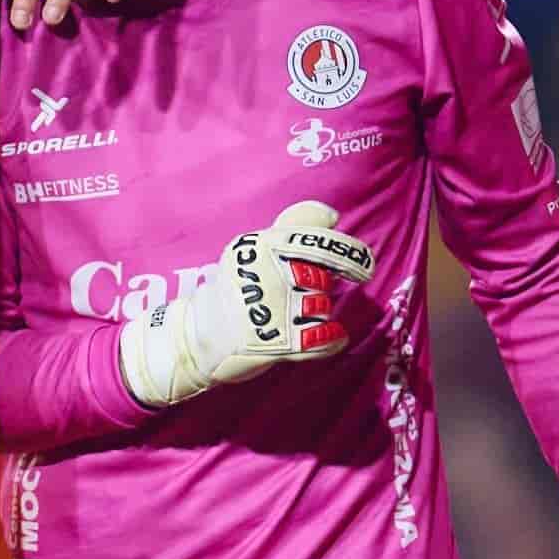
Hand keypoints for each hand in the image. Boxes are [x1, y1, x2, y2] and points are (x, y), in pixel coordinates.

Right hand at [118, 201, 376, 408]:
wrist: (199, 337)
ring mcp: (276, 309)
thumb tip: (332, 215)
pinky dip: (332, 340)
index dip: (348, 252)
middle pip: (323, 276)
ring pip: (323, 306)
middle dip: (317, 287)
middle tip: (298, 293)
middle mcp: (269, 273)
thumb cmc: (234, 289)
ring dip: (316, 313)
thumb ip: (291, 227)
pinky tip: (326, 337)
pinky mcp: (282, 343)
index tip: (360, 266)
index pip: (317, 240)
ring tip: (289, 316)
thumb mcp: (252, 249)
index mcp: (261, 246)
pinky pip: (325, 340)